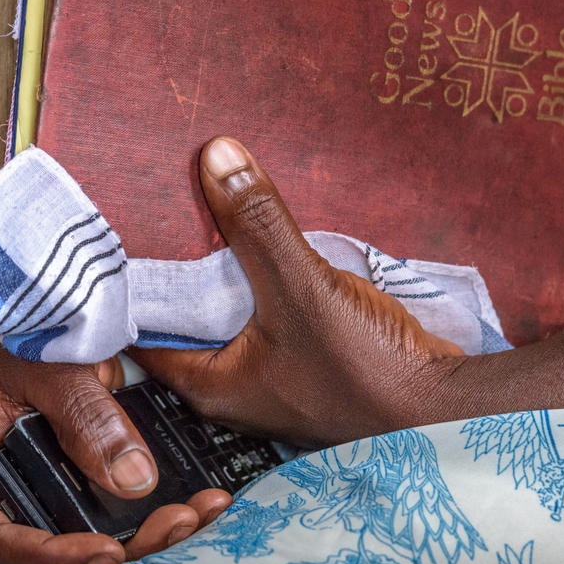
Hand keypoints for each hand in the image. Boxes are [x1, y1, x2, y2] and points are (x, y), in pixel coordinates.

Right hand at [0, 340, 231, 563]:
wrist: (30, 297)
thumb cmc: (19, 326)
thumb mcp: (49, 364)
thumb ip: (87, 420)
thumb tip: (135, 481)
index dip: (49, 561)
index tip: (108, 551)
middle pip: (46, 557)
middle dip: (117, 549)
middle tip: (176, 522)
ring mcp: (30, 493)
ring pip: (82, 541)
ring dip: (143, 535)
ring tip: (197, 512)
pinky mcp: (67, 483)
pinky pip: (104, 513)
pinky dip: (150, 512)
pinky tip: (198, 501)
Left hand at [129, 136, 463, 448]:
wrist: (442, 407)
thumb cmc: (364, 368)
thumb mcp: (302, 286)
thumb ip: (257, 223)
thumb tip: (216, 155)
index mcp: (209, 385)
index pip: (143, 331)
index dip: (132, 282)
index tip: (121, 229)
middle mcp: (232, 387)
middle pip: (187, 318)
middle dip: (180, 266)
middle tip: (162, 205)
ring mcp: (272, 377)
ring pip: (230, 313)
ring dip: (226, 271)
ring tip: (208, 209)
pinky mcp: (307, 363)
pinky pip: (268, 314)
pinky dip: (262, 281)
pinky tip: (266, 242)